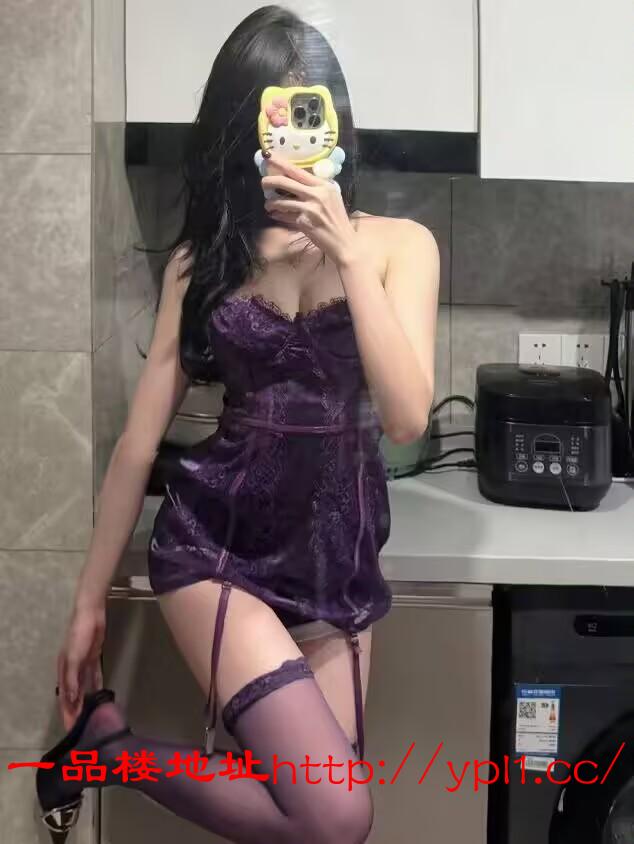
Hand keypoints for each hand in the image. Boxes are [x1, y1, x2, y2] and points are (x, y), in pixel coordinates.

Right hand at [56, 603, 105, 729]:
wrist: (91, 614)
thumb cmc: (79, 635)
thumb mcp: (73, 657)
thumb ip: (72, 678)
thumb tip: (71, 699)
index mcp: (63, 670)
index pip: (64, 697)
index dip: (67, 712)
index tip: (70, 728)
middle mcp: (71, 669)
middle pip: (73, 695)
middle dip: (75, 710)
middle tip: (80, 727)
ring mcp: (83, 664)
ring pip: (83, 687)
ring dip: (85, 700)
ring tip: (90, 715)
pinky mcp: (93, 658)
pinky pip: (94, 676)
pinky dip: (96, 686)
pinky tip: (100, 695)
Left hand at [262, 155, 359, 265]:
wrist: (343, 241)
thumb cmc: (337, 219)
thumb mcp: (331, 197)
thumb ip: (316, 188)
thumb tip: (295, 181)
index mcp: (324, 185)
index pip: (298, 170)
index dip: (281, 163)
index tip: (269, 157)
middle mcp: (317, 194)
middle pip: (286, 182)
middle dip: (270, 181)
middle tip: (263, 182)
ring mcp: (310, 208)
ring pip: (282, 201)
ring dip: (271, 203)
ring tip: (268, 205)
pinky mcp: (304, 222)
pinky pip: (285, 216)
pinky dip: (278, 215)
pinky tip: (274, 215)